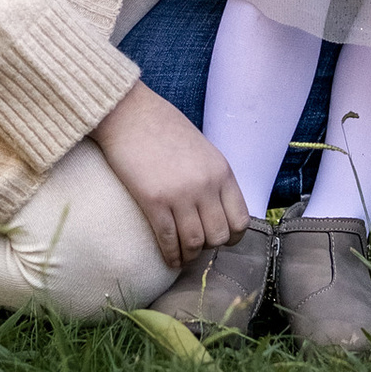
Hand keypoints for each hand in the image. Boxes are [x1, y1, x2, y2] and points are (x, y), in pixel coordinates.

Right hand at [93, 81, 246, 268]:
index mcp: (221, 171)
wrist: (130, 113)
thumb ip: (212, 177)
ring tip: (182, 255)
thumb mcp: (201, 149)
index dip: (231, 237)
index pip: (240, 220)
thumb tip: (214, 208)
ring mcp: (181, 194)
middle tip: (196, 245)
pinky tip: (168, 258)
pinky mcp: (154, 201)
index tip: (219, 239)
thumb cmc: (163, 127)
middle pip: (219, 236)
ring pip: (195, 243)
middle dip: (208, 246)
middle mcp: (206, 185)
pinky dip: (170, 255)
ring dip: (189, 255)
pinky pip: (169, 240)